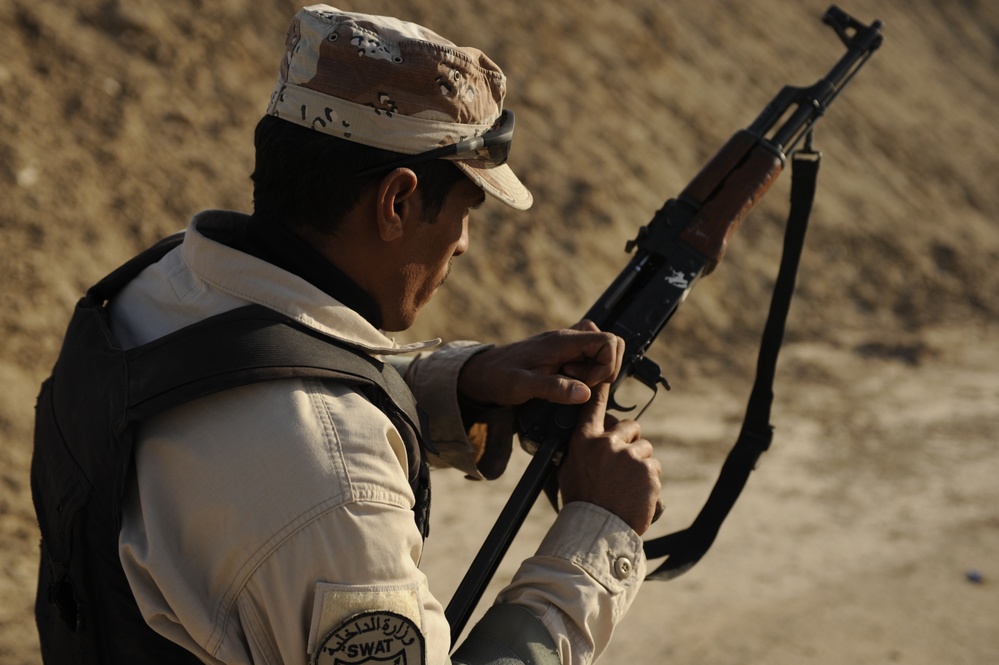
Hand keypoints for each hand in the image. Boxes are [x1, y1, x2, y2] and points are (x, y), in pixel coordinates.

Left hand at [457, 321, 624, 406]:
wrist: (480, 373)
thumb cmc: (498, 377)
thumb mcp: (522, 386)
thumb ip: (554, 388)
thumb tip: (585, 393)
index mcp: (561, 341)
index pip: (607, 341)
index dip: (606, 365)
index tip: (586, 385)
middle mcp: (567, 339)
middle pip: (609, 343)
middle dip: (605, 368)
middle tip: (581, 385)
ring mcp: (565, 346)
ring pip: (599, 351)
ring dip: (595, 371)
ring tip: (571, 385)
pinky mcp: (562, 355)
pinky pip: (587, 358)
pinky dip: (586, 373)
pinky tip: (568, 384)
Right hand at [557, 381, 662, 534]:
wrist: (597, 531)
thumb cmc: (581, 504)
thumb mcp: (569, 472)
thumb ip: (581, 452)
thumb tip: (591, 441)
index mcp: (584, 441)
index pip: (593, 408)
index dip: (600, 390)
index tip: (604, 375)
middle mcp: (607, 443)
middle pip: (631, 427)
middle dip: (632, 442)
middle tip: (625, 465)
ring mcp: (630, 455)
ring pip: (646, 450)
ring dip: (642, 464)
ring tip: (629, 486)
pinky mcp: (648, 469)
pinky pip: (654, 468)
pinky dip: (650, 482)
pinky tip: (637, 495)